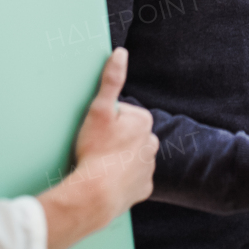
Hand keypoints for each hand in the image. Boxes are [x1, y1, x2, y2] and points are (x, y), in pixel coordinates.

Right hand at [39, 49, 157, 248]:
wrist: (95, 194)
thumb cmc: (95, 151)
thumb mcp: (99, 110)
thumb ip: (111, 80)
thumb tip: (120, 54)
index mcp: (143, 121)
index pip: (122, 114)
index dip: (105, 122)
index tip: (97, 132)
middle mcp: (152, 143)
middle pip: (127, 136)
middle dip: (114, 140)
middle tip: (96, 149)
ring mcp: (148, 167)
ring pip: (130, 157)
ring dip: (117, 159)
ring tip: (100, 166)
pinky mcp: (143, 189)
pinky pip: (131, 180)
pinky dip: (121, 180)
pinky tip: (108, 180)